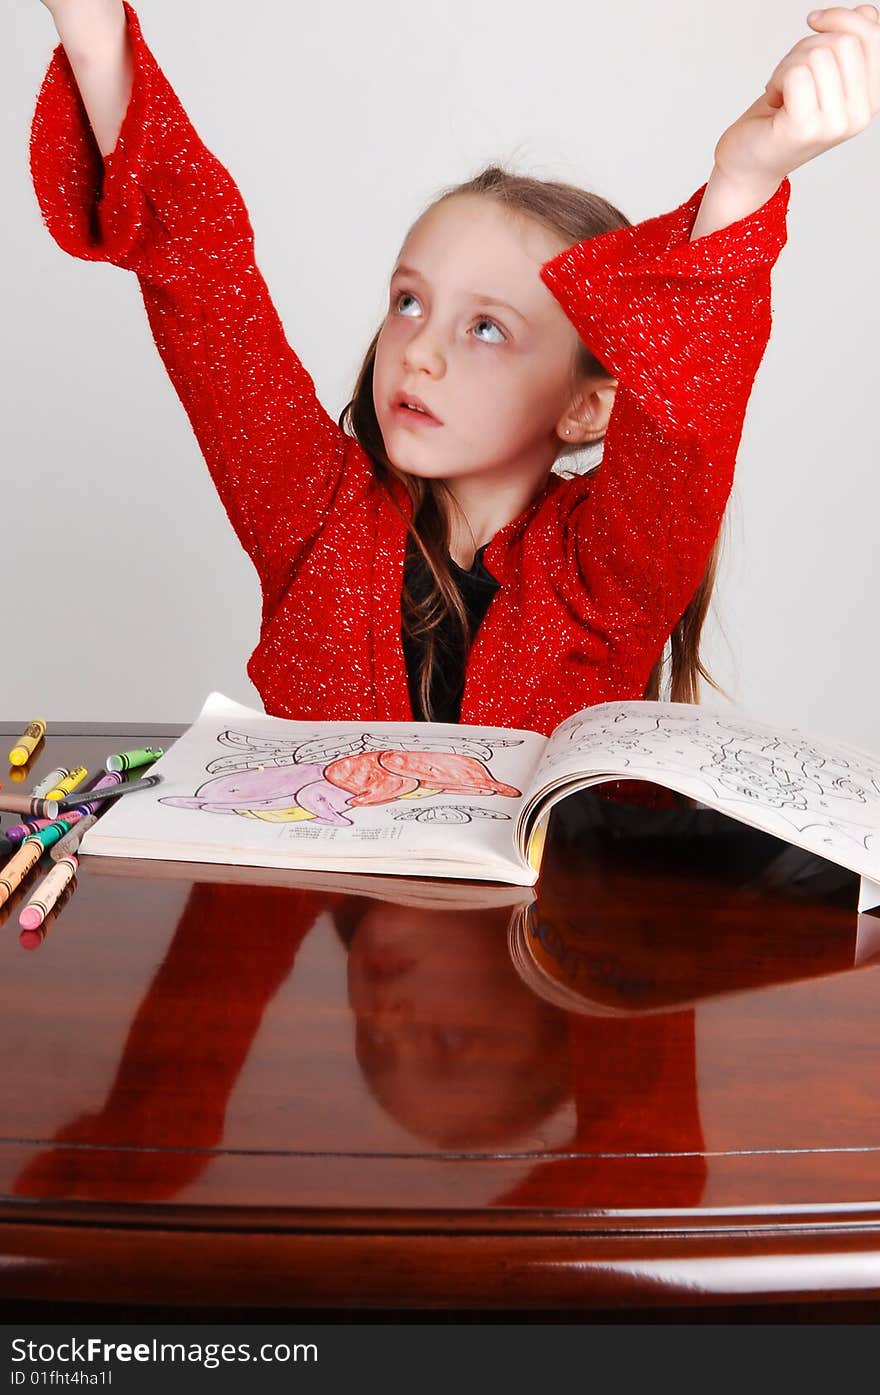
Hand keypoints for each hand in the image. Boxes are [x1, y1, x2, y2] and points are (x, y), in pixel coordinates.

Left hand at [713, 5, 879, 186]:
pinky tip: (773, 98)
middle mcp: (859, 115)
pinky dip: (777, 78)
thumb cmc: (784, 114)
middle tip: (789, 71)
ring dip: (788, 63)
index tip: (815, 21)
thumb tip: (864, 11)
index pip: (874, 36)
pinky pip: (796, 73)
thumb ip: (849, 45)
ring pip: (818, 55)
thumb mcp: (825, 73)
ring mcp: (835, 124)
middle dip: (808, 45)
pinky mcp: (806, 128)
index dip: (842, 17)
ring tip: (781, 88)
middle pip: (844, 42)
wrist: (750, 161)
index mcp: (871, 98)